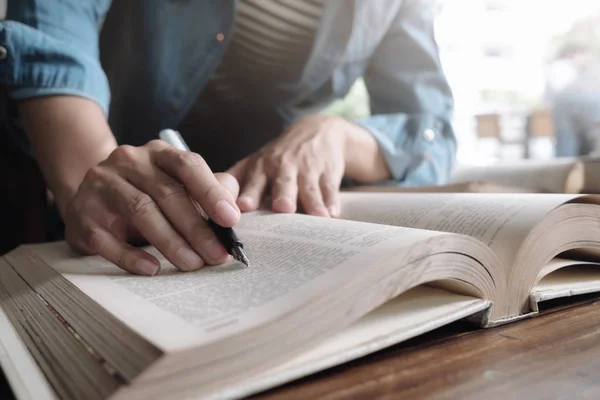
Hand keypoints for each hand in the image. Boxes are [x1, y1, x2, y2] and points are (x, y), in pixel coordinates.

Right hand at [63, 140, 240, 274]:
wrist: (90, 198)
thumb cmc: (145, 193)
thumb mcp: (176, 186)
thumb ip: (208, 190)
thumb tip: (234, 205)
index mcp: (158, 153)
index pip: (188, 165)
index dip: (211, 192)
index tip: (231, 219)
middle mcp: (129, 162)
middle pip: (168, 193)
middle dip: (197, 227)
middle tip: (216, 254)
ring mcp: (103, 185)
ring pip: (141, 211)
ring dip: (171, 242)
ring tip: (192, 264)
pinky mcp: (83, 214)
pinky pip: (108, 238)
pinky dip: (131, 256)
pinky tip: (151, 268)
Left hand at [229, 115, 352, 217]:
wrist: (318, 131)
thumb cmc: (279, 156)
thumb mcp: (255, 162)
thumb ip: (233, 182)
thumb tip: (205, 209)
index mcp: (261, 167)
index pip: (253, 180)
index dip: (248, 193)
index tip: (243, 207)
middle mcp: (283, 167)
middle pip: (283, 182)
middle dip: (283, 195)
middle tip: (282, 208)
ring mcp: (308, 169)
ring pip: (309, 188)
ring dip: (313, 203)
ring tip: (317, 217)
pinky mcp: (329, 172)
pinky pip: (330, 189)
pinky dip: (332, 201)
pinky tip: (333, 214)